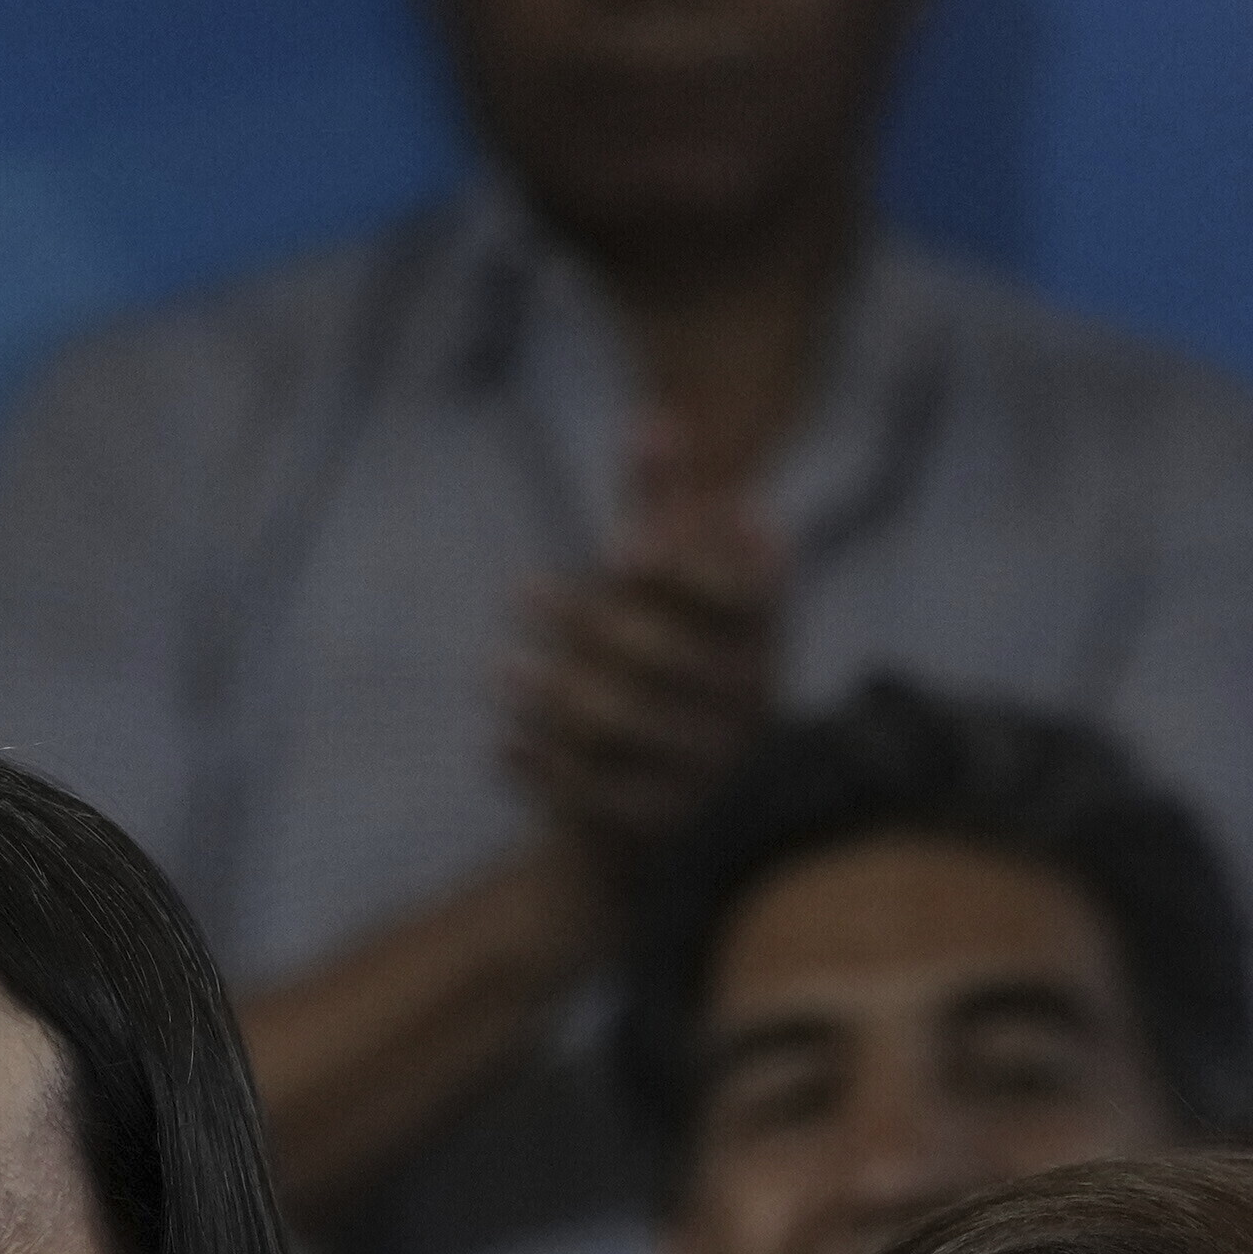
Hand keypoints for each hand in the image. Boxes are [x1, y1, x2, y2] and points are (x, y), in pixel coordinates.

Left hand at [500, 422, 782, 864]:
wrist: (677, 824)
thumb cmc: (671, 673)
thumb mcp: (671, 593)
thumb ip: (663, 511)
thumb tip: (652, 418)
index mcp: (757, 642)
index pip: (735, 602)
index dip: (684, 578)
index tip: (620, 553)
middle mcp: (743, 708)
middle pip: (661, 661)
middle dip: (586, 625)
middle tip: (518, 592)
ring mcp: (704, 776)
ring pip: (621, 732)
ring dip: (552, 698)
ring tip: (495, 673)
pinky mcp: (659, 836)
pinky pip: (594, 801)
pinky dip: (542, 773)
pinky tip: (498, 751)